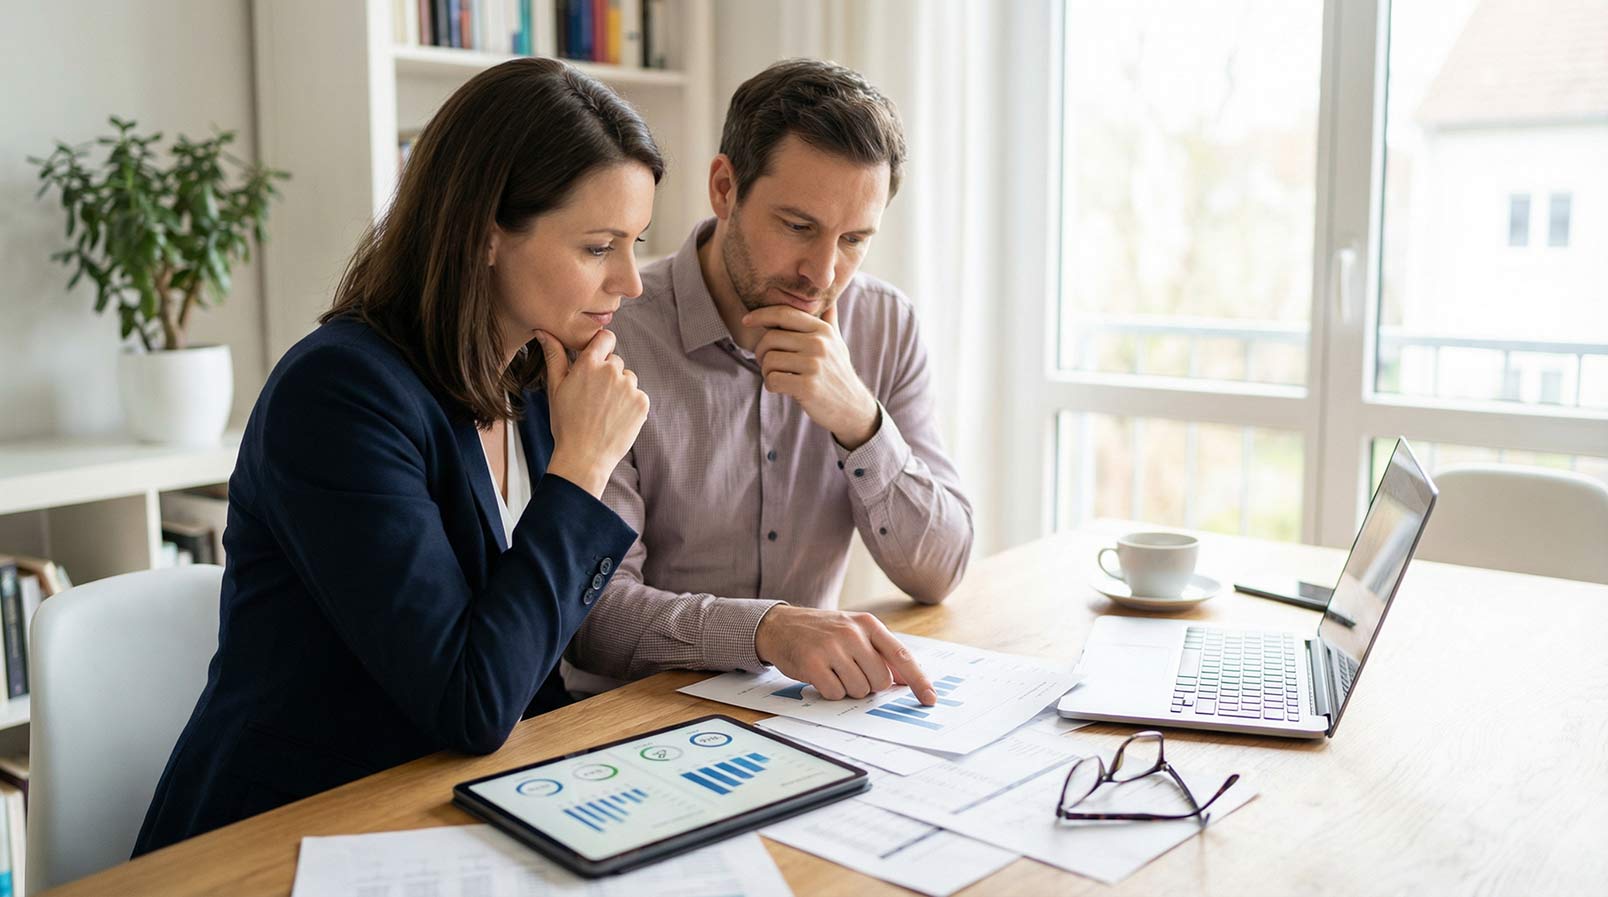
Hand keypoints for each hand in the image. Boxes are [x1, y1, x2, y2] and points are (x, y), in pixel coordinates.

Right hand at [537, 329, 648, 496]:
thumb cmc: (566, 423)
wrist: (584, 457)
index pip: (605, 337)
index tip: (596, 359)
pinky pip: (637, 395)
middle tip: (593, 398)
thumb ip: (554, 355)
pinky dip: (630, 405)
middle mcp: (612, 371)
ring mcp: (629, 387)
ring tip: (604, 411)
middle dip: (607, 374)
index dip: (601, 347)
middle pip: (615, 361)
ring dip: (619, 389)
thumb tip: (543, 331)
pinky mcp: (642, 403)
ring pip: (628, 379)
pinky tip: (615, 418)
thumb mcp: (555, 388)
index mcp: (589, 364)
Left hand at [744, 304, 879, 449]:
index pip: (784, 314)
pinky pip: (772, 380)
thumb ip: (830, 320)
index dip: (761, 315)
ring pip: (769, 360)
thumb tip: (829, 298)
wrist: (852, 408)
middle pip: (771, 338)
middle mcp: (819, 344)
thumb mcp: (838, 343)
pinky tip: (782, 388)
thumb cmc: (837, 373)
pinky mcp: (808, 387)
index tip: (746, 320)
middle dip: (761, 351)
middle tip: (768, 363)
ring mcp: (814, 365)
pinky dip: (771, 385)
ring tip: (778, 376)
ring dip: (766, 371)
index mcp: (823, 330)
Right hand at [753, 605, 936, 703]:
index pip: (901, 656)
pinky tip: (821, 676)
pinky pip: (835, 693)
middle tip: (851, 672)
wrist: (780, 625)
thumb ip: (881, 652)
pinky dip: (830, 691)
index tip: (930, 700)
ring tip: (834, 671)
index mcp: (869, 624)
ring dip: (848, 688)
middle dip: (869, 685)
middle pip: (880, 681)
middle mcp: (852, 633)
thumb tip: (907, 681)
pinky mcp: (812, 663)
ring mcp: (832, 647)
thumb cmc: (824, 632)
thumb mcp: (855, 631)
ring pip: (859, 690)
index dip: (919, 681)